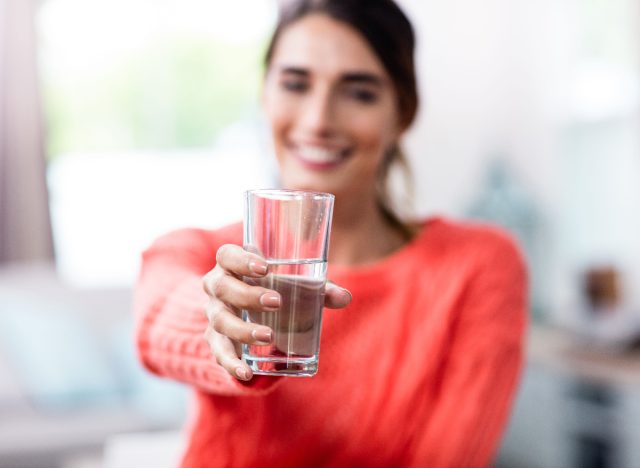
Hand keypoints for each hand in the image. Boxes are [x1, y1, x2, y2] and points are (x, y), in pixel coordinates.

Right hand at [202, 244, 350, 380]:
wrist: (246, 314)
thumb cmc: (274, 289)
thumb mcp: (294, 286)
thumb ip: (318, 289)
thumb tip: (345, 298)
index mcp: (232, 265)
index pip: (227, 255)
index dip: (241, 259)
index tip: (265, 268)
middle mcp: (217, 287)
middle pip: (221, 287)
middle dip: (248, 295)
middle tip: (277, 302)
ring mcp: (214, 314)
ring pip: (220, 320)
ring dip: (242, 329)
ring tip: (269, 336)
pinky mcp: (216, 340)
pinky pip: (219, 352)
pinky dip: (231, 364)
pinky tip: (246, 372)